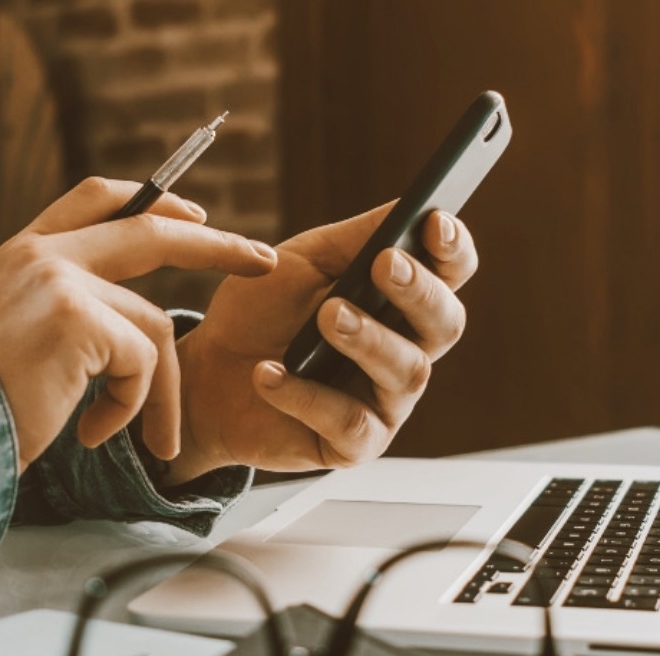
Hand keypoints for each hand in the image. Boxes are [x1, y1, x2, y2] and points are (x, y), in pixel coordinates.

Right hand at [0, 178, 276, 472]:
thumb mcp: (13, 336)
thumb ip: (62, 309)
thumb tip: (126, 321)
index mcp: (24, 252)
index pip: (97, 197)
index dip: (152, 202)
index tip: (196, 214)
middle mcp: (42, 254)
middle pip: (151, 230)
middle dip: (218, 245)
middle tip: (264, 262)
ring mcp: (61, 281)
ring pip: (154, 326)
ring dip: (158, 391)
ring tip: (145, 437)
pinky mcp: (79, 319)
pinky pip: (142, 364)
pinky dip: (131, 408)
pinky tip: (92, 433)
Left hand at [169, 204, 478, 482]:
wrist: (206, 375)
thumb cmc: (262, 313)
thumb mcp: (304, 262)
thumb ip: (356, 238)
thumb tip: (412, 207)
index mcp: (402, 300)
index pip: (450, 273)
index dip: (453, 249)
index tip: (435, 222)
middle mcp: (406, 349)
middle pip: (446, 323)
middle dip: (420, 291)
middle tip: (383, 265)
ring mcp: (385, 400)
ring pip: (405, 372)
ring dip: (368, 339)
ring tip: (327, 317)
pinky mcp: (354, 444)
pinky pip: (350, 423)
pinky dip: (306, 396)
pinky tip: (271, 373)